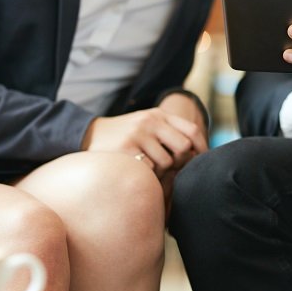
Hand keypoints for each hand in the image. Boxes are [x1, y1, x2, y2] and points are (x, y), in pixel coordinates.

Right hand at [82, 107, 206, 176]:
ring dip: (161, 172)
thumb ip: (170, 133)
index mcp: (159, 115)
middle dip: (181, 162)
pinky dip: (147, 175)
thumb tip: (198, 153)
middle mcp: (150, 122)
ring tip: (150, 171)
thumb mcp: (148, 126)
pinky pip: (149, 169)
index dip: (202, 148)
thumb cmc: (126, 135)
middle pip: (184, 147)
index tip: (201, 161)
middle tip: (172, 169)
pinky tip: (139, 172)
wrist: (89, 135)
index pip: (191, 131)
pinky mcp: (125, 150)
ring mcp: (137, 135)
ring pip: (167, 162)